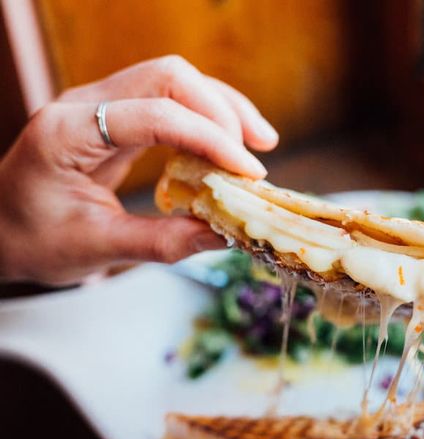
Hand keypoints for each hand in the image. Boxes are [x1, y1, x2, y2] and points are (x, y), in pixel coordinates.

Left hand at [0, 55, 276, 284]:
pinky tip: (229, 143)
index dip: (210, 139)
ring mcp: (99, 103)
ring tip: (260, 142)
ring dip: (222, 106)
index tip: (247, 174)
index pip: (154, 115)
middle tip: (254, 157)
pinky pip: (169, 98)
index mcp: (67, 133)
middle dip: (222, 111)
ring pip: (174, 78)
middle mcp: (83, 104)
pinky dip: (206, 115)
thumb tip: (227, 234)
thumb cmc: (34, 240)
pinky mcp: (115, 113)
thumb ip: (163, 241)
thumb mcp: (96, 249)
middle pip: (169, 76)